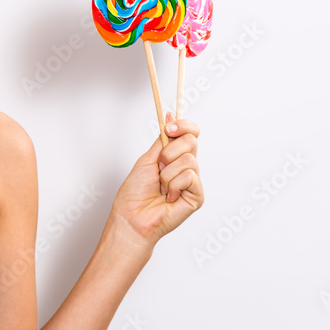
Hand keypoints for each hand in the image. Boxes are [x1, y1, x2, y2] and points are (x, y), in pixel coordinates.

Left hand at [110, 112, 203, 247]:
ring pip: (188, 160)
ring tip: (161, 187)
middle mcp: (187, 166)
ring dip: (167, 173)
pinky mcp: (197, 195)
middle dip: (168, 153)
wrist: (132, 215)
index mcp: (176, 156)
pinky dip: (173, 185)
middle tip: (158, 168)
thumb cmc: (136, 191)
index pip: (191, 133)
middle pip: (191, 141)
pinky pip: (189, 176)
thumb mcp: (148, 158)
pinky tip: (168, 197)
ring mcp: (193, 181)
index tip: (169, 127)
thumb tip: (170, 114)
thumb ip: (163, 139)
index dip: (183, 126)